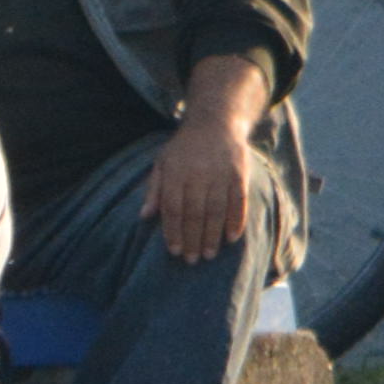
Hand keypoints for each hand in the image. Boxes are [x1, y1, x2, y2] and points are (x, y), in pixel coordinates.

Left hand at [144, 103, 253, 262]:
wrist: (215, 123)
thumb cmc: (183, 149)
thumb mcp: (162, 163)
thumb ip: (154, 190)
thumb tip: (144, 217)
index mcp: (176, 173)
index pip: (173, 208)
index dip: (173, 231)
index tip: (174, 251)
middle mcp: (198, 174)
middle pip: (195, 213)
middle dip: (193, 239)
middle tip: (192, 260)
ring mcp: (220, 174)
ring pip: (217, 211)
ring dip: (213, 235)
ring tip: (209, 255)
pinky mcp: (239, 174)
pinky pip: (238, 201)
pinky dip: (236, 221)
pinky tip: (231, 238)